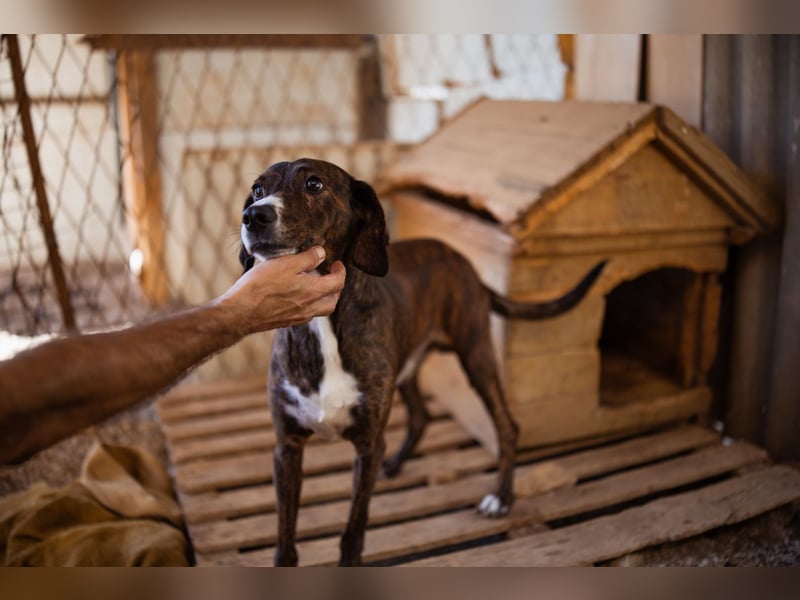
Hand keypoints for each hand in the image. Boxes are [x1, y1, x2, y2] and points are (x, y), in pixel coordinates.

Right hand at [214, 246, 345, 334]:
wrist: (240, 312)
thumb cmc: (261, 286)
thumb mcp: (285, 263)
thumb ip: (307, 259)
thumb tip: (322, 253)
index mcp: (313, 291)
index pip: (337, 283)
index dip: (341, 271)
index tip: (337, 263)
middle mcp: (309, 307)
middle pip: (332, 300)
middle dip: (335, 288)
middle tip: (330, 276)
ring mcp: (298, 317)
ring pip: (320, 310)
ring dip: (323, 298)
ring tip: (315, 285)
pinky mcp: (286, 321)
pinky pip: (306, 314)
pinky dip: (309, 305)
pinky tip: (298, 296)